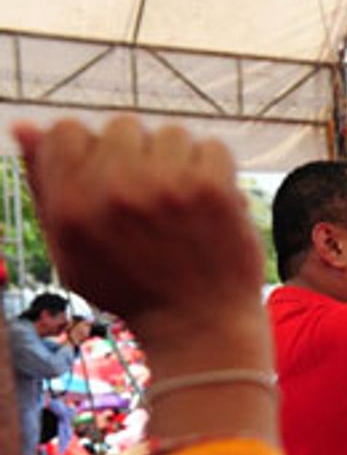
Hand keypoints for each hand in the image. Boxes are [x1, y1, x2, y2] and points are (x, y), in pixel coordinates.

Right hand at [12, 117, 264, 348]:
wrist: (200, 328)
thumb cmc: (131, 289)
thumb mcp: (71, 248)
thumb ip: (44, 184)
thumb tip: (23, 127)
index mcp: (72, 205)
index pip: (67, 131)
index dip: (89, 151)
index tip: (109, 180)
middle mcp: (115, 192)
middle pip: (122, 126)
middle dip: (136, 155)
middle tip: (151, 199)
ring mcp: (167, 188)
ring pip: (170, 133)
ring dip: (177, 161)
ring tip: (180, 202)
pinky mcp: (212, 190)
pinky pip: (212, 146)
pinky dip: (214, 170)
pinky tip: (208, 202)